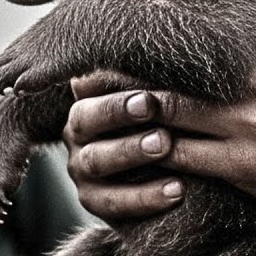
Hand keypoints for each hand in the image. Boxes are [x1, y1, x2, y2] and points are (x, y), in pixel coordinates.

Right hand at [64, 71, 185, 220]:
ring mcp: (83, 171)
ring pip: (96, 161)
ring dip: (130, 152)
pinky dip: (145, 197)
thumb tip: (169, 52)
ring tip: (166, 145)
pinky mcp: (95, 202)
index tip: (148, 98)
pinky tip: (177, 190)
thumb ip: (153, 86)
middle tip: (152, 110)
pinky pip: (113, 203)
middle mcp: (78, 135)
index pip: (90, 91)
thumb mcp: (158, 106)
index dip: (115, 94)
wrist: (175, 179)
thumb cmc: (166, 127)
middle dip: (118, 115)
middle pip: (86, 121)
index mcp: (89, 102)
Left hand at [65, 33, 255, 255]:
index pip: (200, 37)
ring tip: (88, 107)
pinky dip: (148, 153)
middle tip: (83, 71)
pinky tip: (123, 152)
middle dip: (123, 71)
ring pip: (168, 110)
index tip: (118, 37)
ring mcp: (251, 122)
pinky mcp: (244, 164)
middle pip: (174, 68)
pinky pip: (181, 155)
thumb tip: (240, 28)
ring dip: (123, 110)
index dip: (154, 39)